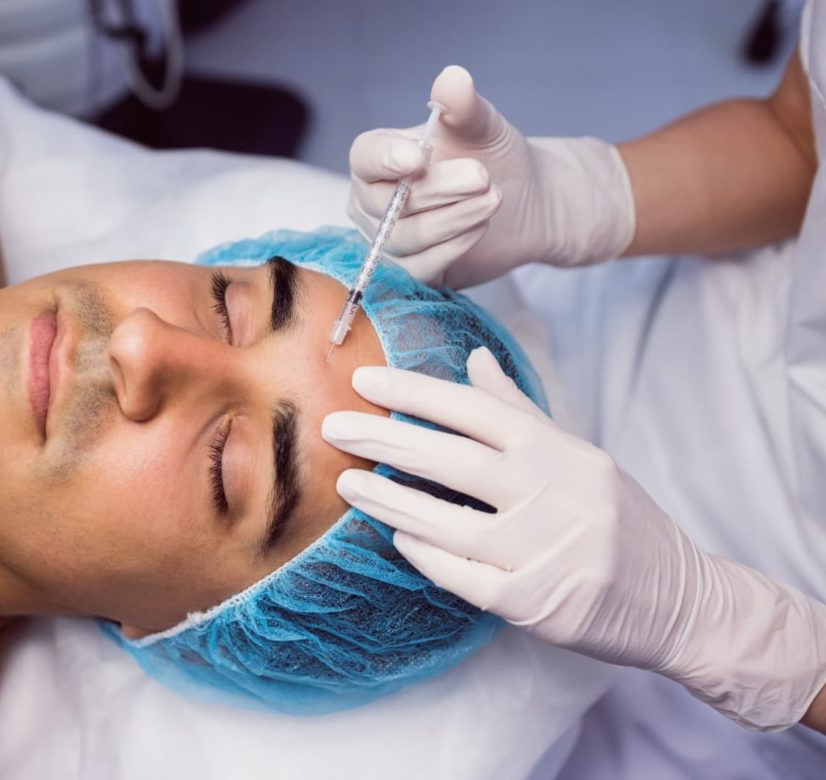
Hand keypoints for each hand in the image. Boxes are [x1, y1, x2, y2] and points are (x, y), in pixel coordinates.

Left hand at [321, 348, 825, 729]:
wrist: (683, 600)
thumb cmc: (619, 519)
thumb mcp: (580, 455)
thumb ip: (520, 412)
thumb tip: (473, 360)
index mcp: (560, 451)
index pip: (476, 409)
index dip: (416, 392)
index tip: (364, 379)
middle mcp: (552, 494)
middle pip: (452, 461)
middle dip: (386, 440)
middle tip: (333, 426)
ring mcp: (543, 551)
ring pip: (446, 522)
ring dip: (389, 500)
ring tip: (348, 483)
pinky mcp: (534, 602)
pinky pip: (460, 575)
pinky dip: (423, 554)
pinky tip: (395, 536)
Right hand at [347, 65, 636, 287]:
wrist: (520, 200)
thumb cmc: (490, 156)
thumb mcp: (481, 127)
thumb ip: (463, 106)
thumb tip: (453, 78)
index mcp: (377, 159)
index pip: (365, 158)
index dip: (386, 159)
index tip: (418, 156)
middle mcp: (372, 202)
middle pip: (387, 203)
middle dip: (438, 189)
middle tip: (483, 177)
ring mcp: (388, 240)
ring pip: (406, 237)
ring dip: (454, 218)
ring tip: (493, 199)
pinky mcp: (411, 271)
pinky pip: (420, 268)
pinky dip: (453, 247)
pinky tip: (480, 227)